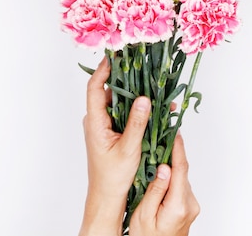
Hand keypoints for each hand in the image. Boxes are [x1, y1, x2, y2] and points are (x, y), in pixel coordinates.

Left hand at [79, 57, 151, 235]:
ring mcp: (104, 125)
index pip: (95, 88)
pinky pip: (124, 114)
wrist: (107, 196)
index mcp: (95, 122)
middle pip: (109, 91)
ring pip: (119, 102)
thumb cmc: (113, 177)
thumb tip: (145, 98)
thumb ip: (137, 123)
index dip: (104, 70)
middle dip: (127, 79)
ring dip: (136, 96)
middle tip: (142, 66)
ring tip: (156, 89)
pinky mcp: (112, 131)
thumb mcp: (129, 149)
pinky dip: (137, 109)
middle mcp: (97, 120)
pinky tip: (155, 109)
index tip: (115, 55)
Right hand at [129, 132, 199, 235]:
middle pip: (181, 172)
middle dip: (171, 156)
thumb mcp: (143, 215)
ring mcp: (191, 206)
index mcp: (178, 206)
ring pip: (181, 178)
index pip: (181, 170)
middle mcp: (189, 204)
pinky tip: (160, 176)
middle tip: (159, 140)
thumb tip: (164, 168)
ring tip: (154, 159)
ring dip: (170, 168)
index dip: (178, 149)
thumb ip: (155, 190)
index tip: (176, 133)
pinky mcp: (189, 206)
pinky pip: (180, 186)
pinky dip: (172, 178)